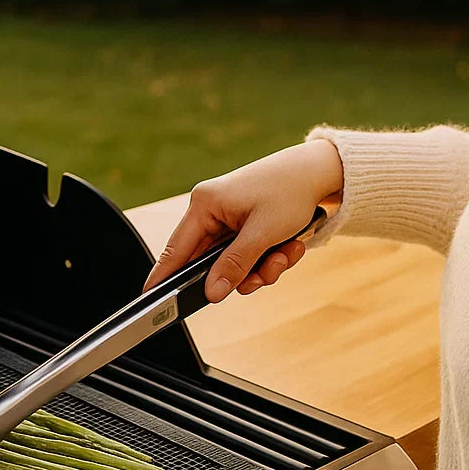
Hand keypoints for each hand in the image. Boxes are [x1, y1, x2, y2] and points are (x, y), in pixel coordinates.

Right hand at [142, 140, 342, 302]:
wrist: (317, 171)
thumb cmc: (289, 192)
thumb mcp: (263, 234)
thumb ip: (235, 265)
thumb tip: (212, 293)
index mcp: (204, 204)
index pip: (176, 249)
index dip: (163, 276)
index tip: (151, 299)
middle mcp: (210, 211)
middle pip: (209, 262)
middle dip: (241, 273)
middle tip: (264, 274)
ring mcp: (226, 219)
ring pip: (232, 263)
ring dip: (261, 267)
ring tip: (286, 253)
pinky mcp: (242, 225)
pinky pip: (246, 256)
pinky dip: (268, 258)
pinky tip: (289, 247)